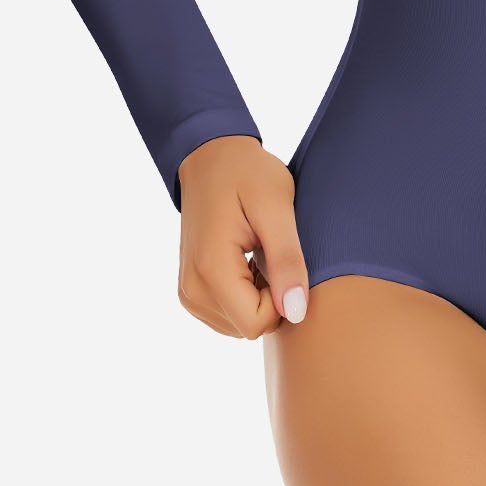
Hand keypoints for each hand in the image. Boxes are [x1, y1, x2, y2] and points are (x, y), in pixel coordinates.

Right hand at [174, 135, 310, 338]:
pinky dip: (246, 294)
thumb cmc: (248, 175)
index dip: (282, 299)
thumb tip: (297, 312)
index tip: (284, 259)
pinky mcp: (191, 290)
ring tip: (261, 253)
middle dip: (271, 299)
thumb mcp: (277, 208)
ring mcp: (188, 292)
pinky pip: (228, 314)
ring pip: (239, 325)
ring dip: (259, 296)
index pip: (256, 324)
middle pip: (248, 328)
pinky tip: (250, 261)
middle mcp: (192, 290)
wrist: (211, 157)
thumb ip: (287, 260)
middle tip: (273, 252)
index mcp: (211, 270)